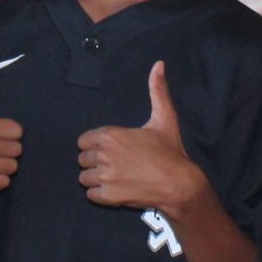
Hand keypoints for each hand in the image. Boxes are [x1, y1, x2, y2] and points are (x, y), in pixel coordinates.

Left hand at [78, 62, 203, 210]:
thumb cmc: (171, 151)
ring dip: (96, 179)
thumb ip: (157, 91)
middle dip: (95, 162)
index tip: (112, 150)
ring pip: (84, 178)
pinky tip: (116, 190)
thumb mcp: (165, 119)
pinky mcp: (108, 197)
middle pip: (82, 159)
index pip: (84, 141)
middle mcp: (103, 155)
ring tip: (115, 177)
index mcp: (110, 135)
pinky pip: (91, 195)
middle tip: (115, 164)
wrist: (180, 185)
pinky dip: (100, 194)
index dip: (96, 145)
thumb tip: (159, 64)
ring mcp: (104, 177)